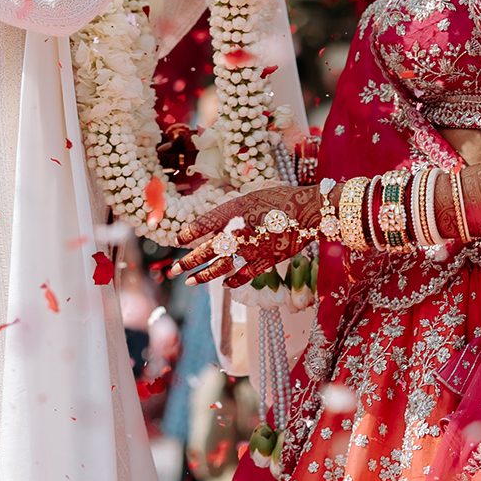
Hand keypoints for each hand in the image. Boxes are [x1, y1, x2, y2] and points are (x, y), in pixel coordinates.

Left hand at [171, 185, 322, 286]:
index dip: (186, 234)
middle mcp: (236, 233)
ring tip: (190, 282)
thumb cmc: (280, 197)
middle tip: (173, 269)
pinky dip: (233, 281)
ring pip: (220, 268)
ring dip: (203, 276)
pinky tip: (225, 285)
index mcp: (231, 212)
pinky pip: (244, 275)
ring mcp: (250, 250)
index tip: (177, 240)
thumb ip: (231, 210)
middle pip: (205, 250)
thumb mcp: (250, 196)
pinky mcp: (264, 261)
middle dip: (187, 261)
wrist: (308, 211)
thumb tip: (215, 222)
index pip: (200, 225)